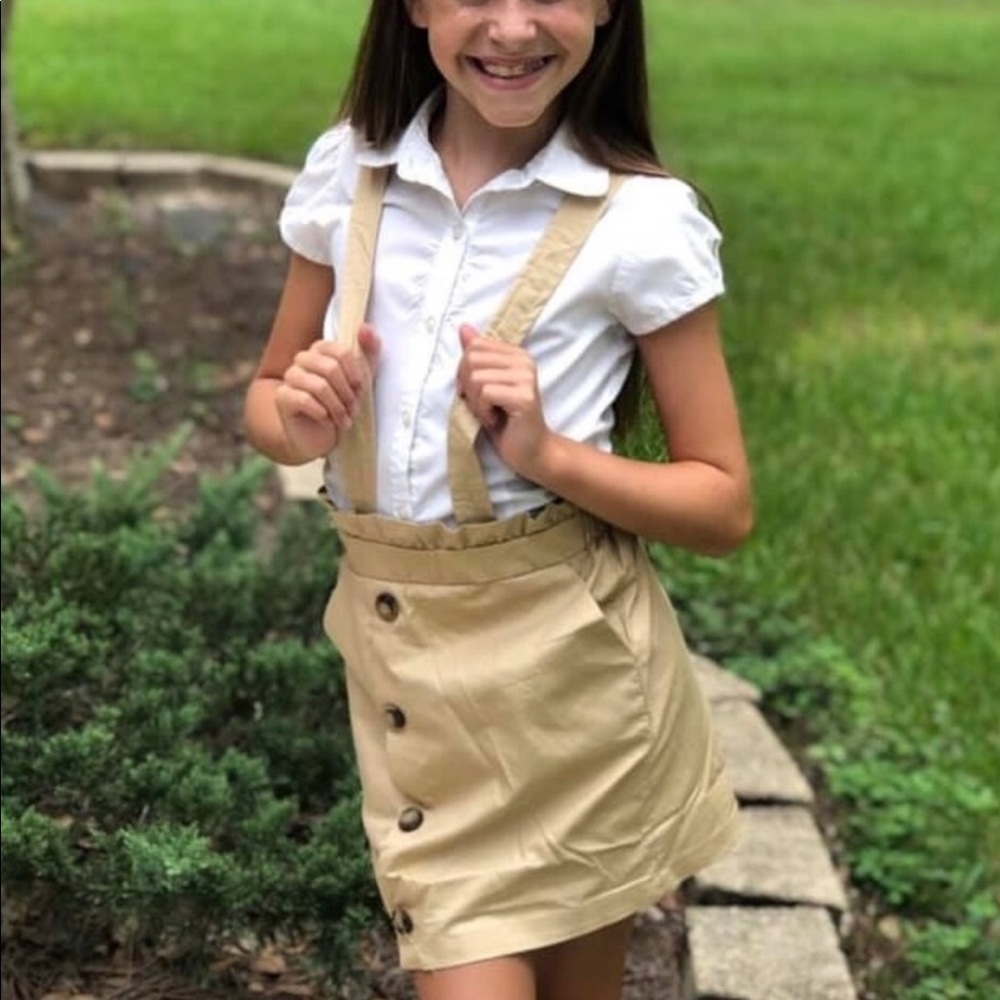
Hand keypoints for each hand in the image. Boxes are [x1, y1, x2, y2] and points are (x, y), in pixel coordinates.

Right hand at [274, 324, 380, 460]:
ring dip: (337, 407)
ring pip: (319, 386)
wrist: (322, 437)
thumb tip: (365, 327)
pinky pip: (304, 400)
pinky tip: (327, 421)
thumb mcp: (361, 380)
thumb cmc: (342, 405)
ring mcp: (290, 377)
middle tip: (354, 409)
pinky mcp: (282, 397)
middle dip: (347, 393)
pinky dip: (322, 414)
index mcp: (321, 350)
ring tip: (345, 420)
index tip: (361, 391)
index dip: (356, 374)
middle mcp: (303, 359)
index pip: (342, 351)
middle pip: (331, 368)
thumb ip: (368, 353)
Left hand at [456, 325, 550, 477]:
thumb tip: (463, 328)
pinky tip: (494, 419)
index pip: (474, 346)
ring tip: (490, 413)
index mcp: (516, 354)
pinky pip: (485, 393)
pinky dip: (482, 411)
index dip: (464, 371)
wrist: (530, 451)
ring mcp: (526, 378)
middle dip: (467, 387)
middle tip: (482, 406)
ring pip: (476, 377)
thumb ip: (477, 357)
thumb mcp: (485, 385)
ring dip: (475, 402)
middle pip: (472, 359)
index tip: (475, 392)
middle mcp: (524, 361)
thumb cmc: (504, 421)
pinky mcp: (525, 397)